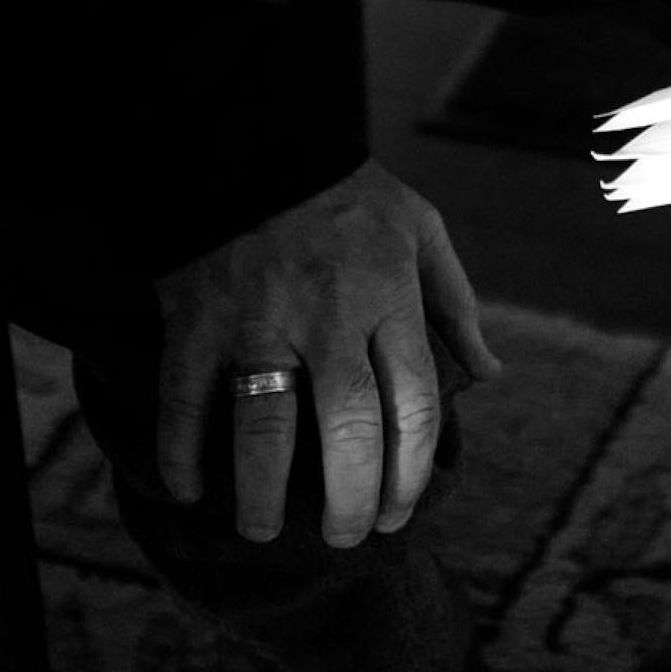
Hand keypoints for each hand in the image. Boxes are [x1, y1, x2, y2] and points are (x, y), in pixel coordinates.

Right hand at [153, 157, 500, 546]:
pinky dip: (181, 452)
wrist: (251, 134)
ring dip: (263, 497)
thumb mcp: (420, 228)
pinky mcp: (196, 317)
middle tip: (345, 537)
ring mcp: (258, 319)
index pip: (413, 408)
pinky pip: (183, 399)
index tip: (398, 512)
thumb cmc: (346, 192)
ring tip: (263, 530)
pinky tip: (189, 488)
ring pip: (265, 431)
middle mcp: (328, 315)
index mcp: (388, 296)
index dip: (409, 475)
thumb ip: (454, 303)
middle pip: (348, 433)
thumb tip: (490, 373)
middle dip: (350, 503)